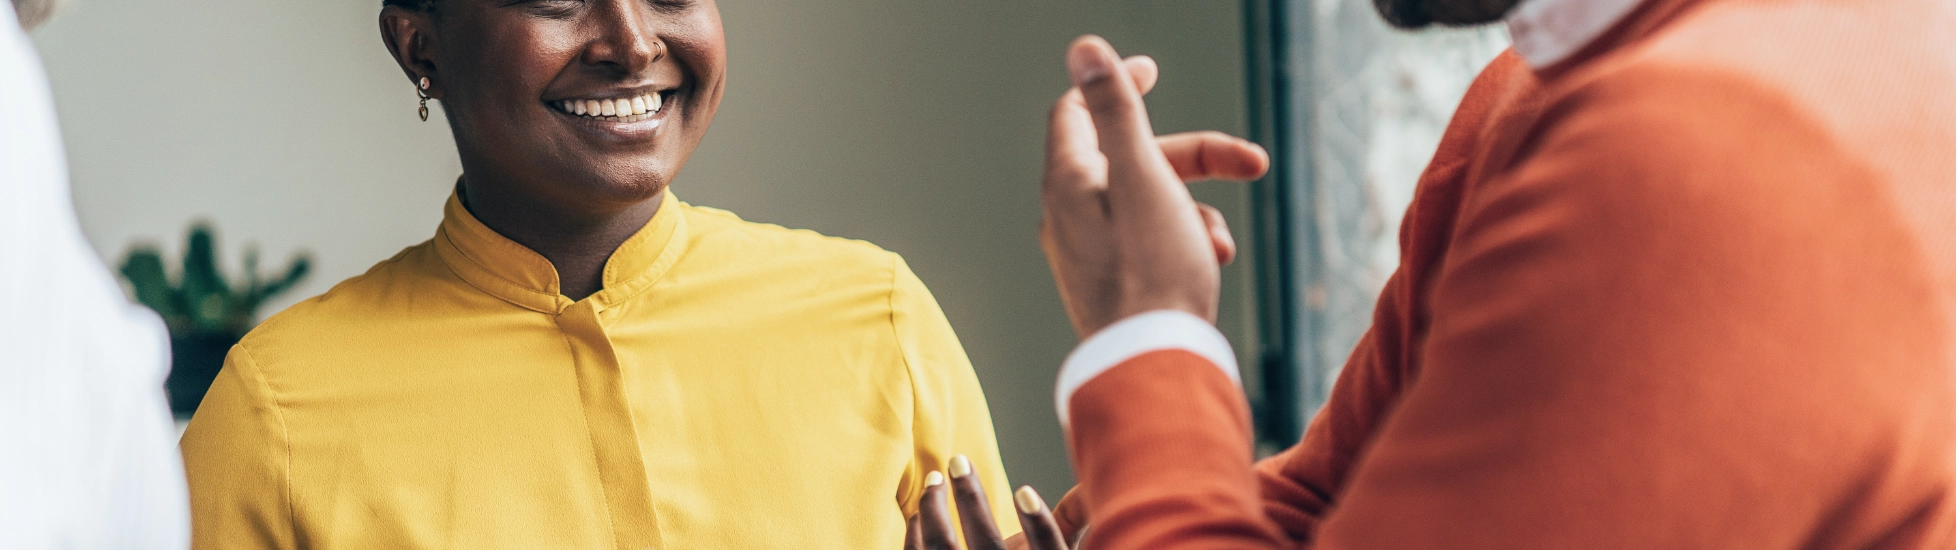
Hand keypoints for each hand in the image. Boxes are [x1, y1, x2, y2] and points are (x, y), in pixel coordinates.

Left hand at [904, 455, 1080, 549]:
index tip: (1023, 491)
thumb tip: (1088, 484)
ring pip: (941, 547)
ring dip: (932, 509)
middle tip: (958, 460)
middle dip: (970, 498)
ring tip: (934, 480)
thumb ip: (1068, 522)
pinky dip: (915, 534)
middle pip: (987, 545)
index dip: (1039, 524)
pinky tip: (919, 515)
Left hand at [1041, 36, 1269, 337]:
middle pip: (1130, 158)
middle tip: (1251, 162)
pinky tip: (1212, 265)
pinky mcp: (1112, 284)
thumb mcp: (1143, 176)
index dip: (1114, 84)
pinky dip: (1186, 242)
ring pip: (1149, 203)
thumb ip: (1116, 110)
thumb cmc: (1152, 273)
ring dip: (1196, 209)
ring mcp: (1088, 252)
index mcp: (1069, 182)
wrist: (1154, 366)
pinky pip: (1150, 242)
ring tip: (1219, 243)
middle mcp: (1069, 215)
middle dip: (1194, 157)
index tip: (1153, 71)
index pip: (1077, 111)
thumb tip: (1084, 48)